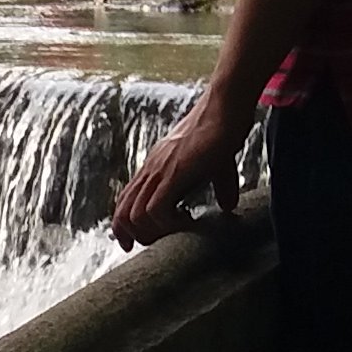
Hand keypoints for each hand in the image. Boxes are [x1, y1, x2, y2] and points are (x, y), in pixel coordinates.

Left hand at [110, 91, 245, 248]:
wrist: (225, 107)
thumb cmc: (222, 130)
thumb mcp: (217, 166)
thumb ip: (220, 187)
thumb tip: (229, 206)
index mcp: (154, 168)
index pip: (124, 202)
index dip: (123, 228)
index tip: (132, 244)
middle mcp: (150, 170)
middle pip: (122, 213)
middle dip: (136, 236)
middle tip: (162, 242)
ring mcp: (160, 171)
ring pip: (135, 216)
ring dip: (154, 232)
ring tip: (177, 232)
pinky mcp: (174, 173)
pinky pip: (156, 209)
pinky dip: (168, 224)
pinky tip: (189, 222)